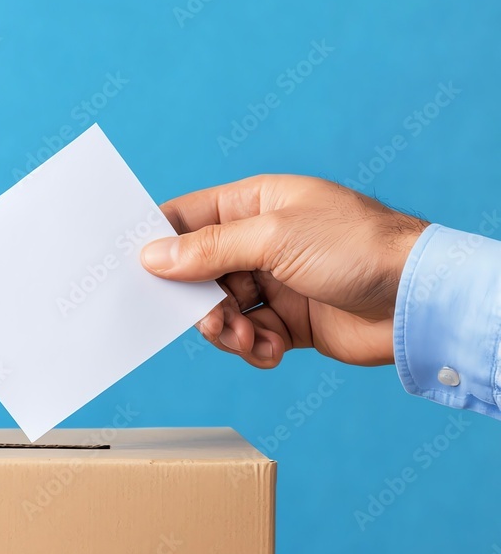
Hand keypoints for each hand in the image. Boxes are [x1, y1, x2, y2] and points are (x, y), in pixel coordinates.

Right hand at [140, 175, 428, 367]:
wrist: (417, 301)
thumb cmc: (356, 248)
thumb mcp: (274, 238)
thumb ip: (209, 249)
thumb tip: (153, 256)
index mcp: (254, 205)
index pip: (188, 217)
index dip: (159, 242)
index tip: (136, 269)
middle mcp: (259, 242)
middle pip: (198, 272)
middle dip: (198, 301)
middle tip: (212, 319)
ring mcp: (274, 282)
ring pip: (220, 310)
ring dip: (226, 330)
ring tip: (250, 338)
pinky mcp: (288, 321)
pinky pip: (249, 336)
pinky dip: (254, 347)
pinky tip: (273, 348)